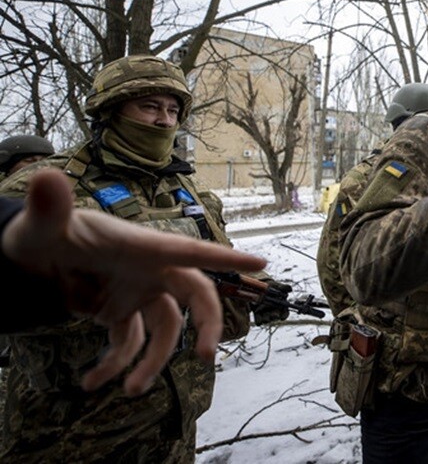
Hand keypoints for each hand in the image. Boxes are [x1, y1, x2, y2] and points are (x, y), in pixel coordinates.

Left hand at [1, 168, 266, 395]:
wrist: (26, 257)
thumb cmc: (40, 231)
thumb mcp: (42, 224)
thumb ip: (48, 206)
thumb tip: (48, 177)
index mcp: (142, 247)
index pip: (190, 251)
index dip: (226, 258)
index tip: (262, 262)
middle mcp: (148, 270)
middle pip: (194, 295)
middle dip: (206, 325)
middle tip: (207, 357)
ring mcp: (137, 292)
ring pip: (165, 330)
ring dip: (151, 363)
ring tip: (130, 390)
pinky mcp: (119, 311)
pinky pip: (129, 343)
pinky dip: (114, 366)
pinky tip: (92, 382)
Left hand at [252, 280, 292, 324]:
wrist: (259, 287)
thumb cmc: (271, 287)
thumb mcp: (277, 285)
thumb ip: (284, 287)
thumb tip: (290, 289)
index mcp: (281, 306)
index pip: (285, 313)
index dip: (284, 315)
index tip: (282, 317)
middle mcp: (274, 312)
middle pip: (275, 317)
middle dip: (275, 316)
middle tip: (273, 315)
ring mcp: (266, 314)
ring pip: (267, 320)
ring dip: (266, 319)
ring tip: (265, 317)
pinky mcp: (258, 316)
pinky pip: (259, 322)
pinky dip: (258, 320)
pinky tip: (257, 314)